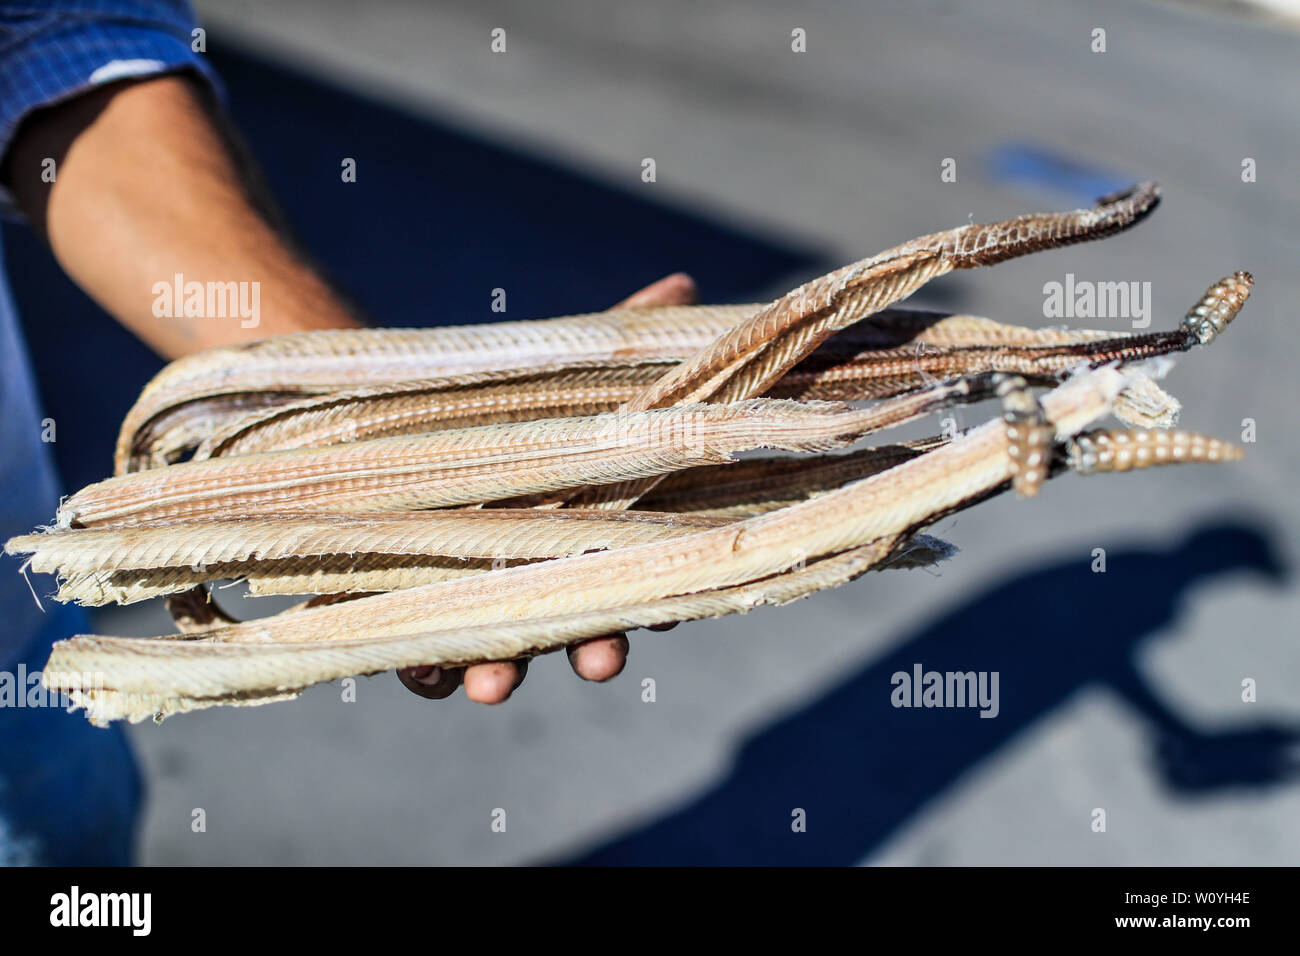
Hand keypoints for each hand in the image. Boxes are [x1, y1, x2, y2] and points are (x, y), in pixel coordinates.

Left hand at [397, 272, 697, 702]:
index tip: (665, 614)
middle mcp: (536, 574)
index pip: (630, 572)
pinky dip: (425, 669)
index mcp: (582, 530)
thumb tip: (682, 285)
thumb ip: (615, 342)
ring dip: (501, 673)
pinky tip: (428, 671)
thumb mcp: (551, 371)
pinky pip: (420, 658)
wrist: (366, 409)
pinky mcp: (405, 611)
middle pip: (572, 624)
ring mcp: (474, 599)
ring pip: (498, 653)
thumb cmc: (483, 399)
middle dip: (590, 647)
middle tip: (601, 659)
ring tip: (494, 683)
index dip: (652, 600)